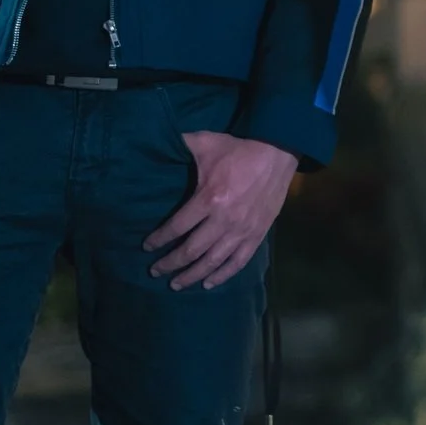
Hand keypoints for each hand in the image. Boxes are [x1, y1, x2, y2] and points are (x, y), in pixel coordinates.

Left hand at [145, 133, 298, 289]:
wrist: (279, 153)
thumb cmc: (239, 149)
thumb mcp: (206, 142)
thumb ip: (181, 144)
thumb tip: (157, 140)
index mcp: (209, 199)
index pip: (177, 228)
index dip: (159, 240)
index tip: (146, 247)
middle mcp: (224, 220)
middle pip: (191, 250)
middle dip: (170, 264)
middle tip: (155, 271)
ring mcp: (243, 230)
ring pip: (212, 262)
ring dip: (192, 276)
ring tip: (176, 284)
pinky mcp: (258, 234)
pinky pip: (238, 262)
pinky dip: (222, 276)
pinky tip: (208, 284)